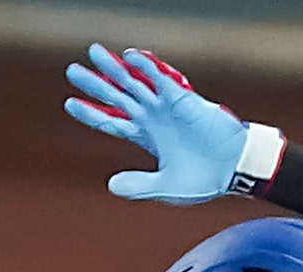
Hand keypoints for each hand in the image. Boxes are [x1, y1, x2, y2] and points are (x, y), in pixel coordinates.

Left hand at [63, 45, 247, 203]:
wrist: (233, 169)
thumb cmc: (204, 179)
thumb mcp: (165, 187)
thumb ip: (138, 185)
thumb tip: (110, 186)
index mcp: (145, 137)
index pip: (111, 122)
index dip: (91, 113)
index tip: (70, 103)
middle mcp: (151, 118)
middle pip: (115, 96)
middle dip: (94, 83)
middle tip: (72, 70)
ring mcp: (165, 106)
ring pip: (133, 82)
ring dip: (114, 68)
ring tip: (94, 53)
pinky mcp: (183, 99)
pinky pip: (161, 78)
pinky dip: (147, 67)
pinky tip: (130, 56)